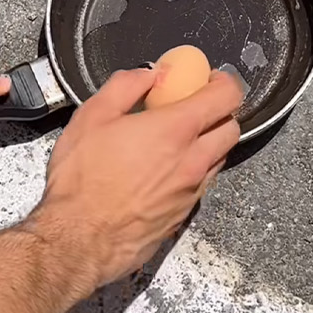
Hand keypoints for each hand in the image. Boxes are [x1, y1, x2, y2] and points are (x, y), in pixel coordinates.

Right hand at [25, 65, 243, 294]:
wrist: (80, 238)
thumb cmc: (82, 179)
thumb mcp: (92, 117)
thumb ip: (125, 86)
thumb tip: (150, 74)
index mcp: (176, 130)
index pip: (227, 97)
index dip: (224, 83)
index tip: (209, 80)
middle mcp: (194, 160)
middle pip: (232, 127)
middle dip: (220, 112)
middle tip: (196, 108)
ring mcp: (193, 189)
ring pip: (220, 157)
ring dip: (209, 142)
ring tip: (178, 139)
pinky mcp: (185, 213)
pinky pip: (203, 183)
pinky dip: (195, 170)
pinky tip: (167, 170)